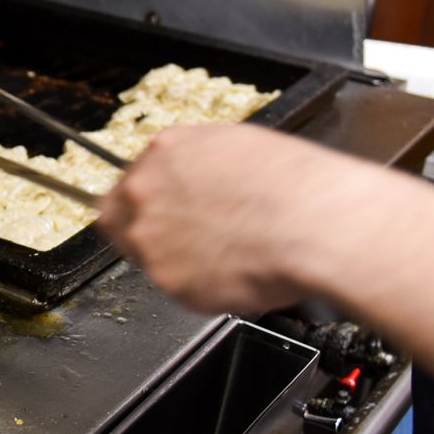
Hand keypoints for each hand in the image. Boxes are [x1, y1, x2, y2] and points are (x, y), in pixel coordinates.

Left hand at [97, 124, 374, 314]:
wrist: (312, 222)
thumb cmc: (292, 183)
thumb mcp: (235, 144)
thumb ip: (194, 163)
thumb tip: (191, 177)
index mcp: (163, 152)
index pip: (127, 183)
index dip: (145, 203)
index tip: (159, 214)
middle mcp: (145, 193)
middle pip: (120, 220)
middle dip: (148, 232)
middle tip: (188, 242)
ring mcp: (151, 239)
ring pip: (149, 258)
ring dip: (178, 261)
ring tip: (228, 256)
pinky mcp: (168, 281)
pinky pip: (178, 289)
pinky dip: (201, 288)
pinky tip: (236, 274)